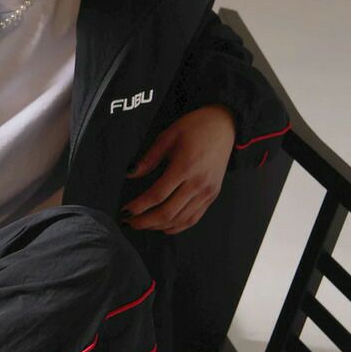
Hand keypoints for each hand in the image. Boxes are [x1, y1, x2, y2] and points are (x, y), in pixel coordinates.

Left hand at [119, 104, 236, 234]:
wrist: (224, 125)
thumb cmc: (196, 127)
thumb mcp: (168, 137)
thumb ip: (149, 159)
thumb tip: (131, 174)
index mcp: (185, 167)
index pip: (158, 195)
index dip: (139, 206)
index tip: (126, 210)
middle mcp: (198, 183)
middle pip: (168, 212)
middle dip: (145, 221)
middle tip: (129, 222)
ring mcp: (207, 192)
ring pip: (180, 220)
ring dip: (158, 226)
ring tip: (142, 224)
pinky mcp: (212, 196)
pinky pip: (194, 218)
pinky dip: (177, 226)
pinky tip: (163, 227)